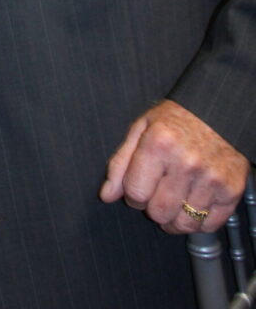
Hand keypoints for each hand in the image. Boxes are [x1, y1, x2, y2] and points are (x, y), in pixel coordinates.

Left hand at [100, 99, 249, 232]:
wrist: (216, 111)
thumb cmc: (175, 120)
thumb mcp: (141, 130)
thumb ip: (120, 163)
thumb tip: (106, 195)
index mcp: (159, 145)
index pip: (136, 193)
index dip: (132, 196)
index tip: (138, 187)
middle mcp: (186, 164)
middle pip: (159, 212)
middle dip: (152, 208)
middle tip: (157, 193)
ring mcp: (211, 179)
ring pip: (184, 224)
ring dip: (174, 219)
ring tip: (174, 202)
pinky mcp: (231, 191)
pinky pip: (208, 225)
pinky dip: (198, 221)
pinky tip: (192, 203)